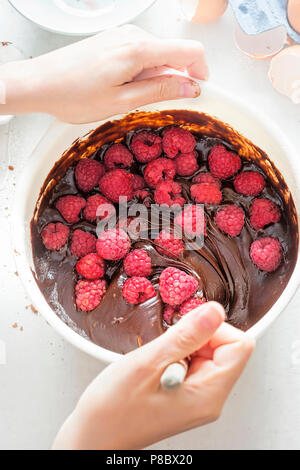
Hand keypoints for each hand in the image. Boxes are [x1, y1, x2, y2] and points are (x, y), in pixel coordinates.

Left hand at [0, 25, 207, 123]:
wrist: (41, 83)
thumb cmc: (75, 95)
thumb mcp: (122, 102)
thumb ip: (159, 92)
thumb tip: (190, 86)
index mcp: (138, 50)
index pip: (189, 51)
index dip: (201, 71)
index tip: (199, 89)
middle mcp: (132, 36)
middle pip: (173, 53)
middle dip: (174, 78)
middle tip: (154, 104)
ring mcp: (122, 36)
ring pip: (156, 55)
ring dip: (155, 77)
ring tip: (130, 97)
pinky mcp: (113, 40)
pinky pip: (140, 54)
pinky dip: (142, 71)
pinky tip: (123, 87)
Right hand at [53, 302, 254, 449]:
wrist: (93, 435)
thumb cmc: (113, 410)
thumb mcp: (148, 364)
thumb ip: (186, 335)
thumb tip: (215, 311)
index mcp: (209, 395)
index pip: (240, 346)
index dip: (215, 329)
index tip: (185, 330)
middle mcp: (210, 399)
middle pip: (225, 348)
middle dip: (196, 337)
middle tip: (166, 347)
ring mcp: (198, 397)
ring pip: (208, 352)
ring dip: (183, 345)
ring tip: (157, 360)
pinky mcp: (187, 394)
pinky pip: (193, 362)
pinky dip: (176, 354)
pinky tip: (155, 365)